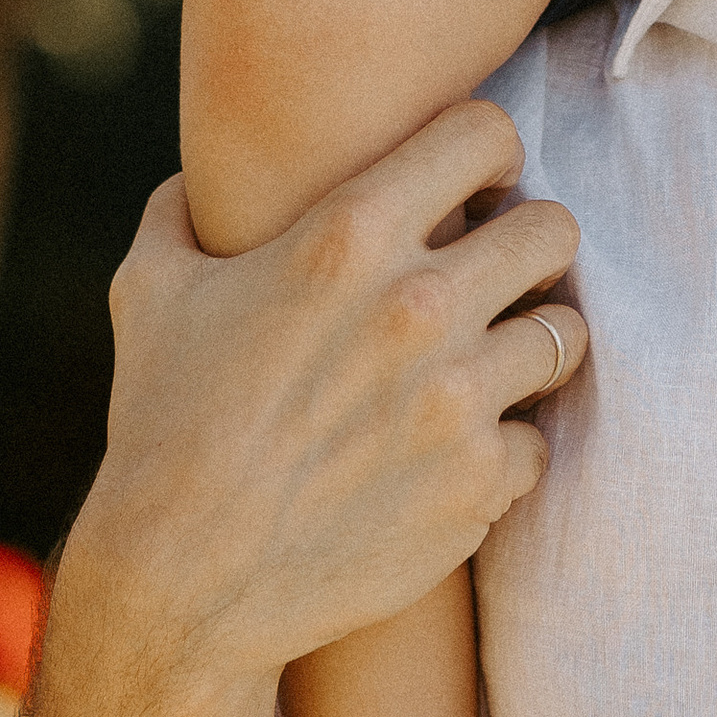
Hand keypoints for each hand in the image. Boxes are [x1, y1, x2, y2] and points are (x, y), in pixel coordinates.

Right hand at [68, 100, 584, 689]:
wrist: (177, 583)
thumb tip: (200, 174)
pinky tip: (457, 451)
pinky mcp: (477, 483)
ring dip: (532, 344)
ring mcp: (457, 398)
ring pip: (565, 333)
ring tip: (491, 361)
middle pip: (553, 229)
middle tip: (501, 275)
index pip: (485, 134)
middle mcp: (418, 304)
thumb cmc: (159, 425)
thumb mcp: (150, 290)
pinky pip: (539, 439)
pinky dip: (505, 445)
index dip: (489, 152)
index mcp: (348, 233)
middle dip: (530, 245)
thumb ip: (184, 211)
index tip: (478, 186)